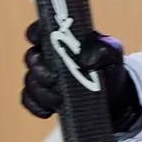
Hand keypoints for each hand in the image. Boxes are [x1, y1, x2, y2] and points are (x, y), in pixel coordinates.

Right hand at [21, 20, 141, 133]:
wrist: (113, 93)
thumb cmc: (109, 64)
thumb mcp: (112, 52)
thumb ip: (102, 49)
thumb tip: (85, 61)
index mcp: (62, 38)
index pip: (40, 30)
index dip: (35, 33)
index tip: (40, 40)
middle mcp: (48, 55)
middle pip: (31, 57)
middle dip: (39, 68)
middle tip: (53, 78)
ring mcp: (42, 76)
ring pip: (30, 80)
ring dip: (41, 91)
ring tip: (59, 99)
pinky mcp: (41, 96)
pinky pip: (28, 100)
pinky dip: (36, 106)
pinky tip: (48, 111)